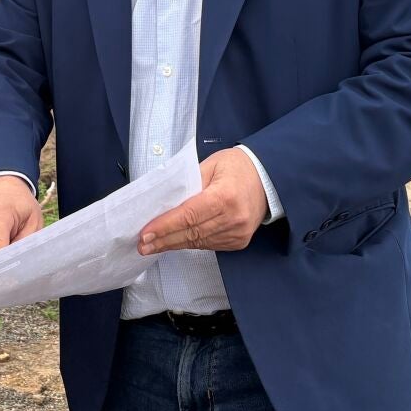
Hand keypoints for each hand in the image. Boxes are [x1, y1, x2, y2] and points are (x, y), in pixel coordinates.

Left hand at [138, 149, 269, 255]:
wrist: (268, 178)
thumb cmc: (237, 167)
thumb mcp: (210, 165)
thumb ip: (187, 184)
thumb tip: (163, 202)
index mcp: (225, 196)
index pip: (188, 216)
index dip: (165, 226)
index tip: (145, 233)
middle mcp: (234, 218)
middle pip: (191, 233)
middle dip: (163, 240)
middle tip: (142, 245)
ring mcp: (238, 233)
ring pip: (198, 242)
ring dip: (174, 244)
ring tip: (153, 245)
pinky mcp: (238, 241)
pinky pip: (208, 245)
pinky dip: (190, 243)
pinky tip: (175, 242)